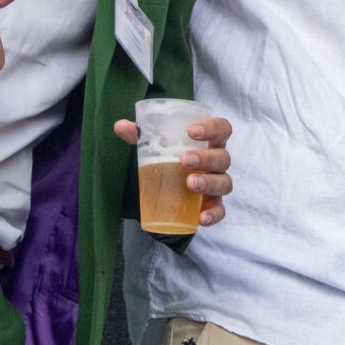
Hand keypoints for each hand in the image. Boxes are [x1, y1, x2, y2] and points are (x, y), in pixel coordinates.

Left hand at [112, 114, 234, 226]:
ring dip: (209, 182)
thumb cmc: (168, 159)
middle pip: (223, 158)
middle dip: (206, 158)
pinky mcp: (212, 205)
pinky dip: (213, 214)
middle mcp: (217, 162)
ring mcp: (217, 184)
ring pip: (224, 183)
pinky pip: (220, 211)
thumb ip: (139, 136)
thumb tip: (120, 126)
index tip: (191, 130)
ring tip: (190, 183)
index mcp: (208, 142)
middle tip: (184, 160)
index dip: (212, 127)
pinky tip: (201, 217)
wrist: (169, 188)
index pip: (221, 129)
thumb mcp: (154, 146)